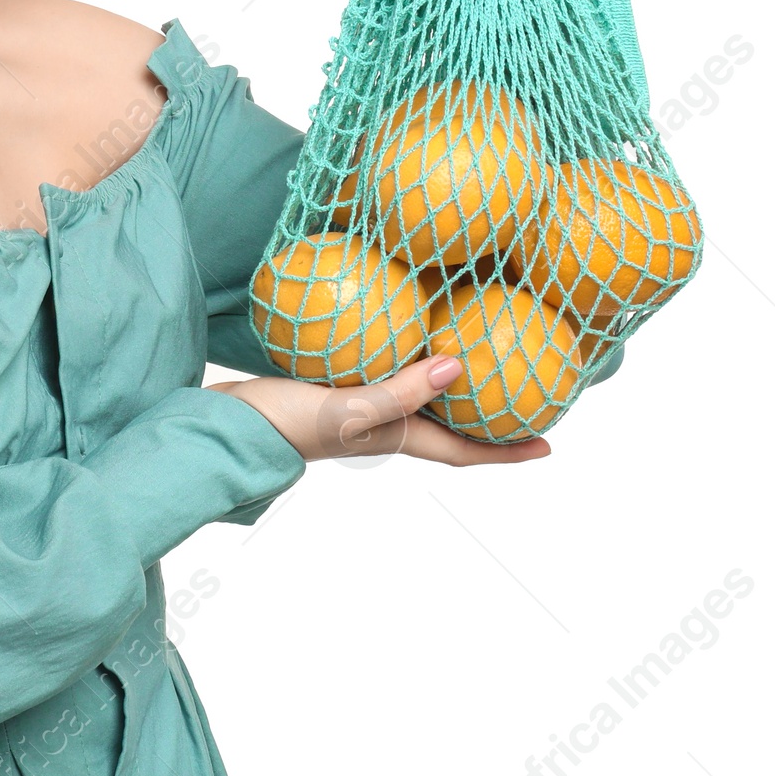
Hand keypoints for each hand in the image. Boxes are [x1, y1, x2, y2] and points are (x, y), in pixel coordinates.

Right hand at [206, 354, 552, 465]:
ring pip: (416, 394)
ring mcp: (356, 406)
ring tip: (474, 354)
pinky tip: (397, 324)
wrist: (225, 425)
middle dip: (487, 415)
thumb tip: (458, 365)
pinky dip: (401, 354)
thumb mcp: (348, 409)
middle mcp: (383, 423)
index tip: (549, 446)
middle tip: (522, 393)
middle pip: (448, 423)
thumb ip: (400, 389)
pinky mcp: (331, 384)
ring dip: (447, 384)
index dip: (507, 452)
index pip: (464, 450)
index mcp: (395, 436)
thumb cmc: (284, 423)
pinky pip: (382, 368)